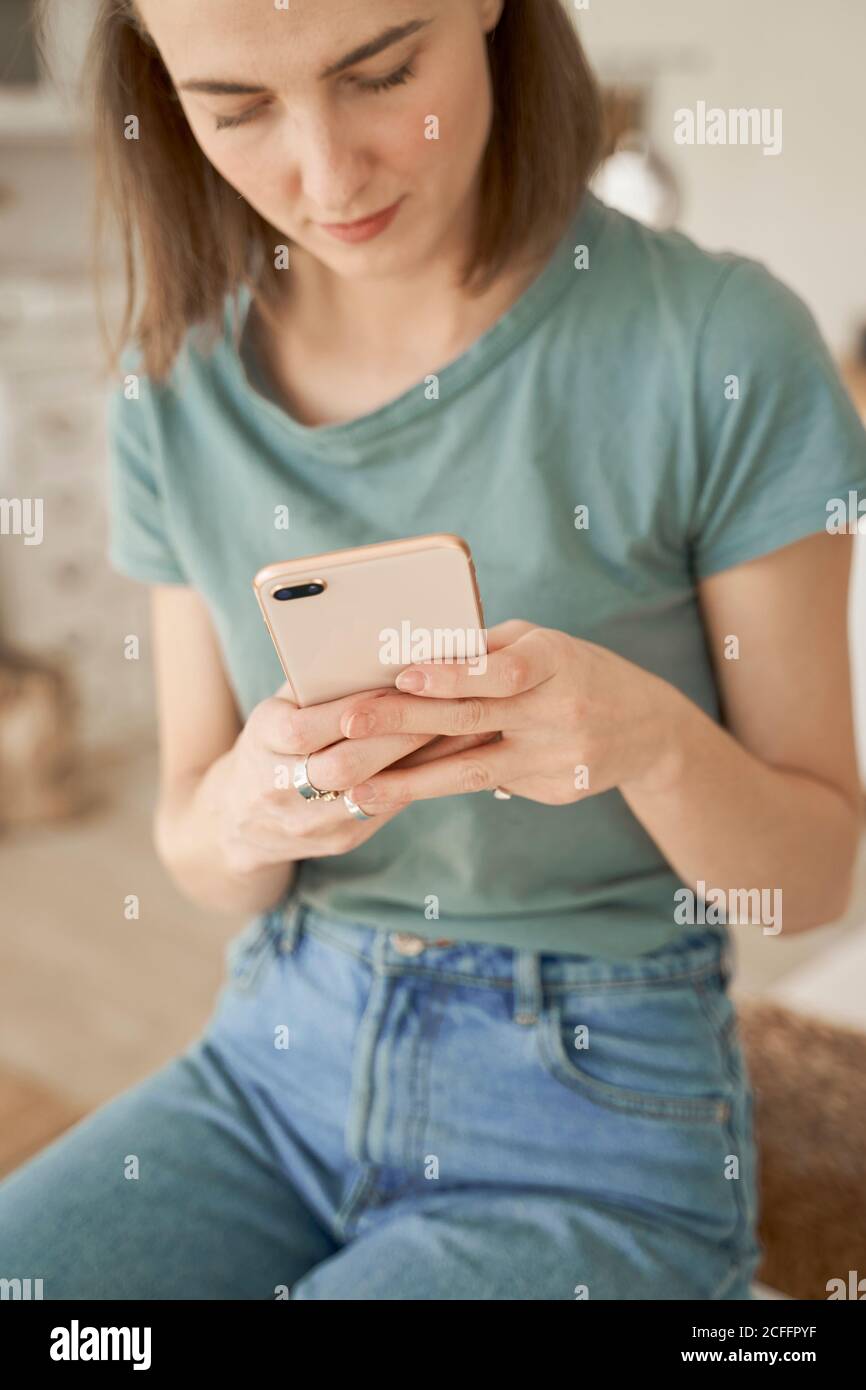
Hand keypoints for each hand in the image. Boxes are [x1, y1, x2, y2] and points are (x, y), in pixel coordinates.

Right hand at [209, 680, 499, 874]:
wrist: (240, 817)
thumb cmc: (271, 741)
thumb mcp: (277, 706)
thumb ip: (315, 683)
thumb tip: (371, 645)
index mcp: (262, 743)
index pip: (306, 728)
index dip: (356, 708)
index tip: (402, 685)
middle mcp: (281, 788)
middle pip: (346, 765)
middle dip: (401, 735)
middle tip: (449, 708)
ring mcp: (311, 821)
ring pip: (374, 792)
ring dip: (422, 762)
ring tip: (464, 731)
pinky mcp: (340, 839)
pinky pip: (387, 809)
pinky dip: (419, 782)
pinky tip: (451, 759)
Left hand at [337, 620, 681, 808]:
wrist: (649, 728)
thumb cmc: (576, 671)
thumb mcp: (544, 644)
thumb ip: (488, 649)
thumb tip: (417, 652)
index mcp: (557, 662)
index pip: (502, 670)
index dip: (454, 673)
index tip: (405, 675)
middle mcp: (560, 711)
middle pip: (473, 719)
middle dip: (405, 722)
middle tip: (349, 725)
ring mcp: (560, 758)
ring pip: (474, 771)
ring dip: (411, 780)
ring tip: (358, 788)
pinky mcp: (557, 791)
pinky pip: (491, 785)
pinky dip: (443, 785)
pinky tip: (401, 790)